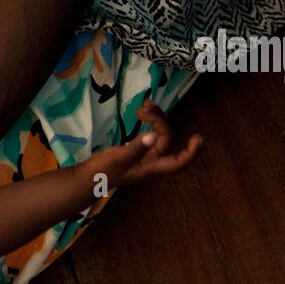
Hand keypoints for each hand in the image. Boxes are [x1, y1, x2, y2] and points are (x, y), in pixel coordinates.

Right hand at [87, 98, 201, 186]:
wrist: (85, 178)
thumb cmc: (101, 172)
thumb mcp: (117, 159)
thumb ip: (134, 148)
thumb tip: (151, 136)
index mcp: (150, 167)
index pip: (178, 162)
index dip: (191, 153)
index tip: (198, 138)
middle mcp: (150, 161)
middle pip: (166, 139)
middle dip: (160, 120)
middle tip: (144, 107)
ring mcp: (142, 155)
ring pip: (158, 134)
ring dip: (155, 118)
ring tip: (143, 105)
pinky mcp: (134, 150)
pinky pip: (148, 133)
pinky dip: (147, 122)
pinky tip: (141, 113)